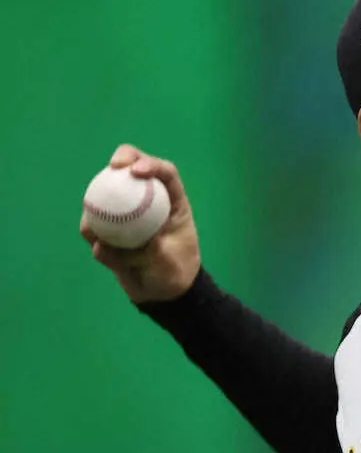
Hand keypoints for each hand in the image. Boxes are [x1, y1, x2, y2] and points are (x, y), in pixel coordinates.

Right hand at [81, 144, 200, 303]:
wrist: (160, 294)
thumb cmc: (175, 275)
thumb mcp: (173, 266)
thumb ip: (160, 254)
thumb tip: (145, 243)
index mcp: (172, 204)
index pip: (165, 174)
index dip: (152, 164)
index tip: (136, 171)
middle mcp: (148, 203)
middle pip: (134, 169)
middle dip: (124, 158)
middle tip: (113, 167)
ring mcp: (126, 214)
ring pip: (108, 194)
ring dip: (99, 203)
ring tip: (96, 227)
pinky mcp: (109, 230)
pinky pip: (96, 227)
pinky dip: (94, 235)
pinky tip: (101, 249)